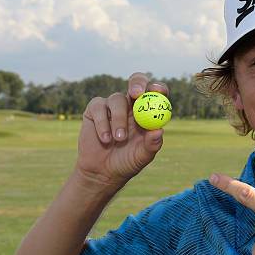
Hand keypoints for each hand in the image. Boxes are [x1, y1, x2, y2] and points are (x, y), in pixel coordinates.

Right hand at [75, 73, 169, 187]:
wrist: (102, 172)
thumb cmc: (127, 162)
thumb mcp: (142, 156)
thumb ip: (151, 145)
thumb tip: (159, 130)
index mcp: (148, 112)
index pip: (156, 93)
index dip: (158, 88)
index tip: (158, 91)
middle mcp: (132, 105)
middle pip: (136, 82)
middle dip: (137, 84)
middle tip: (136, 94)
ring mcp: (113, 106)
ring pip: (117, 99)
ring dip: (119, 119)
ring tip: (118, 139)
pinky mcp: (95, 110)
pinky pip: (99, 107)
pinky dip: (102, 123)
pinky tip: (105, 139)